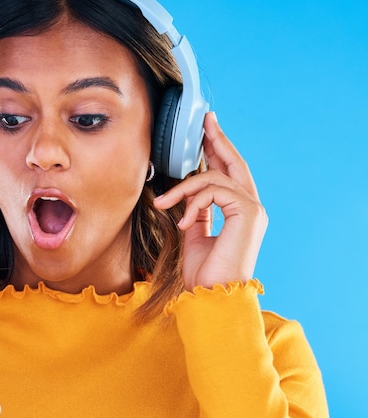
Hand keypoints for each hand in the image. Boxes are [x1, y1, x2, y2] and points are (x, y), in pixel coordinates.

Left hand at [153, 112, 267, 290]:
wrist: (212, 296)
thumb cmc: (204, 273)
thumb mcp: (195, 236)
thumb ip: (196, 213)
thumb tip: (186, 197)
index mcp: (240, 212)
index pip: (229, 174)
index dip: (218, 151)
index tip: (206, 132)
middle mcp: (252, 207)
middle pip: (234, 164)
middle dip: (217, 140)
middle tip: (205, 121)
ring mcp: (253, 209)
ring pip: (215, 178)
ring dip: (184, 187)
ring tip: (164, 204)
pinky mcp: (248, 213)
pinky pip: (214, 191)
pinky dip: (193, 202)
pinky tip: (183, 221)